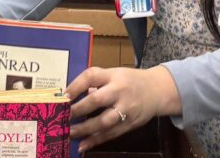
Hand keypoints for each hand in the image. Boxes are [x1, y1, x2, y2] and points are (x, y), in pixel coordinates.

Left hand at [64, 65, 180, 152]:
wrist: (157, 90)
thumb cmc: (129, 81)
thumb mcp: (114, 74)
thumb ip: (96, 82)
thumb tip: (72, 95)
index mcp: (113, 75)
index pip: (91, 76)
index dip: (75, 86)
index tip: (62, 97)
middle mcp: (119, 91)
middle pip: (97, 99)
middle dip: (78, 109)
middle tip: (62, 117)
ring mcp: (126, 109)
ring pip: (104, 121)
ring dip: (85, 128)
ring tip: (69, 132)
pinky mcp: (130, 124)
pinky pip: (111, 134)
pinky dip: (96, 140)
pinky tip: (83, 145)